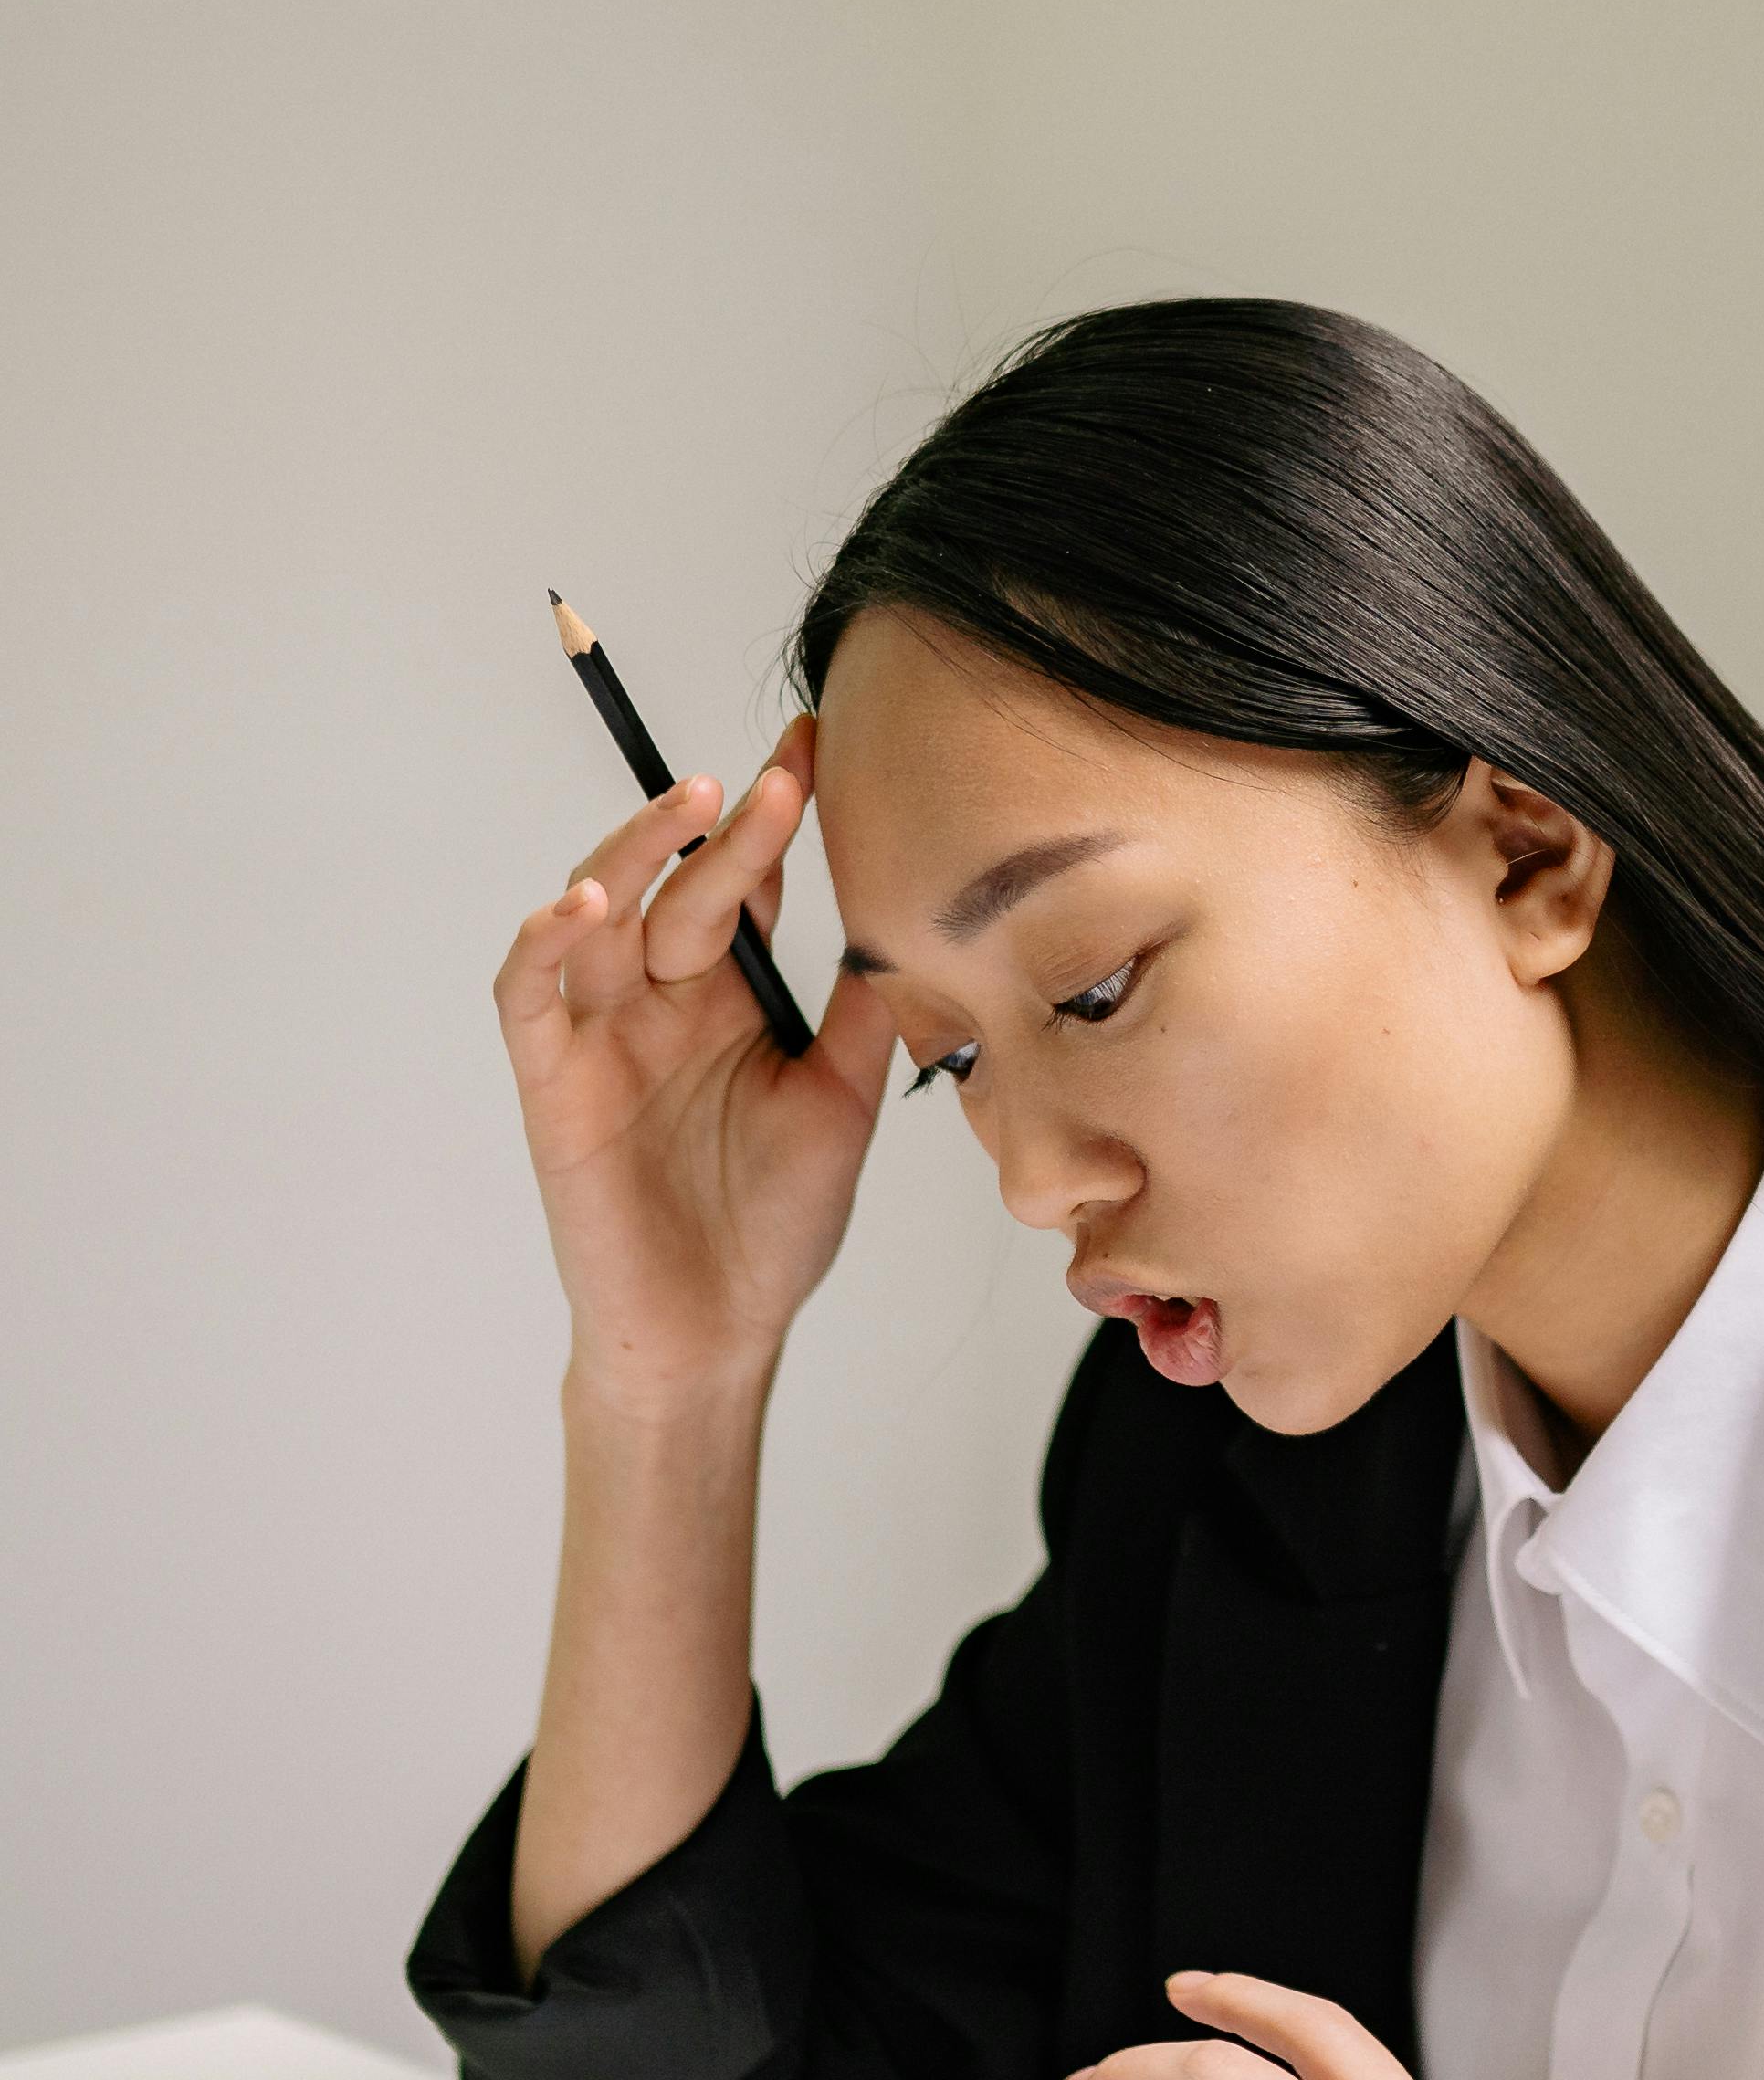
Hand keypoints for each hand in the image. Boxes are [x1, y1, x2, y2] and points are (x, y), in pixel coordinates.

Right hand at [493, 720, 896, 1412]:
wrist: (719, 1332)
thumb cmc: (773, 1222)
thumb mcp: (845, 1100)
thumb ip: (866, 1010)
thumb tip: (919, 917)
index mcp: (730, 996)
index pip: (746, 881)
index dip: (779, 815)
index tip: (820, 746)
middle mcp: (661, 999)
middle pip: (685, 884)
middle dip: (733, 825)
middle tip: (784, 774)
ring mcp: (602, 1033)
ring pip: (599, 910)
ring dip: (637, 850)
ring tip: (695, 803)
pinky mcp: (552, 1081)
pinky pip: (529, 994)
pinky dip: (544, 941)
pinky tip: (584, 903)